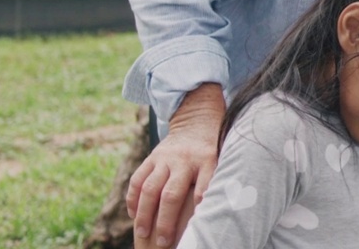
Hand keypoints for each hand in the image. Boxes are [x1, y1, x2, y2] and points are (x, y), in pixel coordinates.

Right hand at [127, 84, 223, 247]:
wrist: (197, 123)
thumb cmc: (213, 152)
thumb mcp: (223, 161)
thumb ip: (221, 183)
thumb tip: (226, 212)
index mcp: (207, 161)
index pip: (204, 186)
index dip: (200, 204)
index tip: (197, 225)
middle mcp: (185, 160)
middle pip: (172, 194)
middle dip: (166, 221)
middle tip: (162, 243)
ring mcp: (166, 158)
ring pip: (150, 189)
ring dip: (144, 214)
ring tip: (143, 234)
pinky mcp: (152, 157)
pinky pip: (137, 179)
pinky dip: (132, 199)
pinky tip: (133, 215)